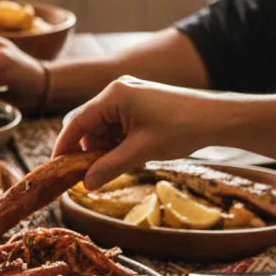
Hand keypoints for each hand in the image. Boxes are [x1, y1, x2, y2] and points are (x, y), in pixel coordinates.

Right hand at [53, 76, 226, 189]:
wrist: (218, 118)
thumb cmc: (181, 129)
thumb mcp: (140, 152)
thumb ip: (109, 168)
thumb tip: (85, 185)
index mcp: (113, 96)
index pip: (77, 122)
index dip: (64, 146)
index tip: (57, 168)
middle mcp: (118, 91)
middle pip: (90, 126)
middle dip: (91, 151)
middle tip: (96, 174)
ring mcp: (130, 95)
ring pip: (105, 128)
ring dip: (108, 149)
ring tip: (124, 164)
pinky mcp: (141, 103)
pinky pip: (119, 126)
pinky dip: (120, 143)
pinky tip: (133, 155)